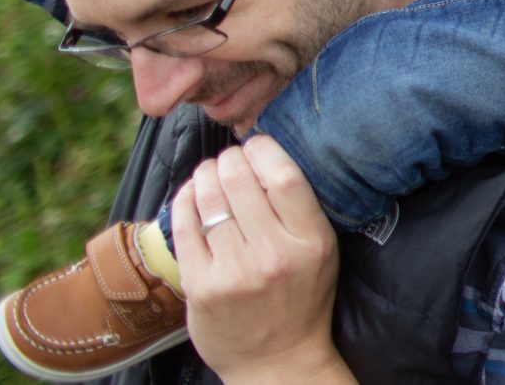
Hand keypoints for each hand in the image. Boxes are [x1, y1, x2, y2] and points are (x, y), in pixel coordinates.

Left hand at [172, 136, 345, 383]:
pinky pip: (185, 227)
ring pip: (209, 200)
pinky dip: (185, 200)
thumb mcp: (320, 251)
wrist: (277, 361)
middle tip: (228, 159)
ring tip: (209, 172)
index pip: (284, 176)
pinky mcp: (201, 286)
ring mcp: (233, 271)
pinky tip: (191, 193)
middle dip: (229, 159)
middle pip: (240, 181)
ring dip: (205, 175)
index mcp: (311, 241)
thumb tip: (263, 157)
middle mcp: (273, 254)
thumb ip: (299, 209)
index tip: (257, 144)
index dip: (264, 149)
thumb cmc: (301, 299)